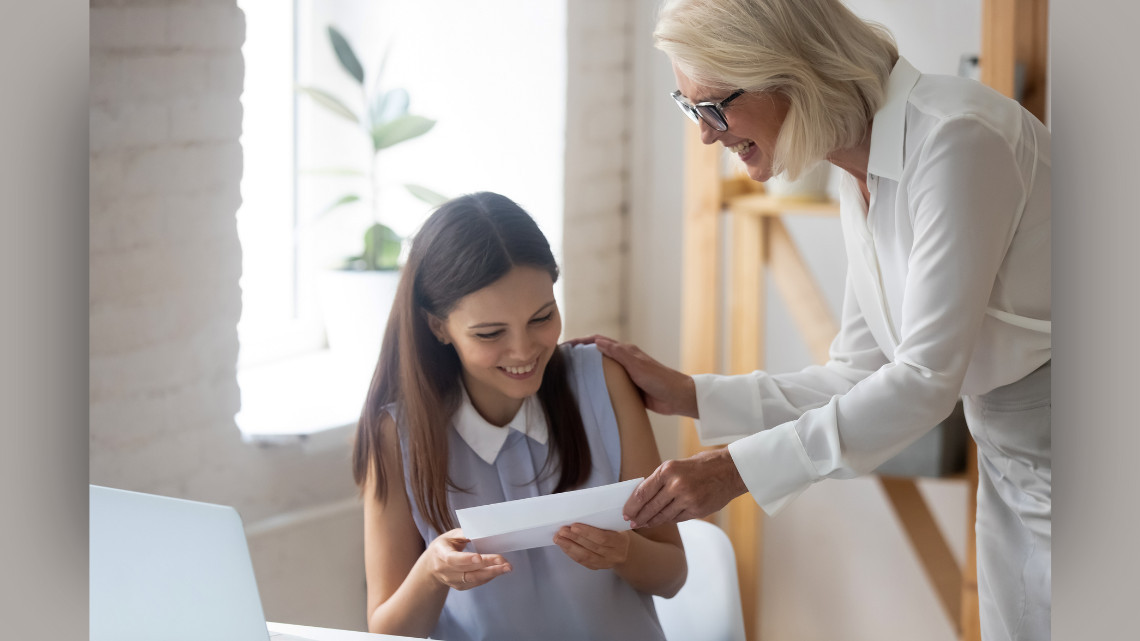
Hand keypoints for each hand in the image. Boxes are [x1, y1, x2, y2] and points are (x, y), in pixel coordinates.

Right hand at [425, 529, 510, 590]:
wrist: (431, 567)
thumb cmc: (443, 547)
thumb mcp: (449, 536)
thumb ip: (464, 533)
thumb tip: (483, 530)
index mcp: (441, 554)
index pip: (453, 559)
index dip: (466, 559)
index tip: (479, 558)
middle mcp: (446, 570)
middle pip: (468, 570)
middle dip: (488, 565)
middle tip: (504, 562)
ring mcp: (452, 580)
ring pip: (474, 579)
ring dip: (492, 573)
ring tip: (507, 568)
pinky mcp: (460, 586)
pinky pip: (476, 583)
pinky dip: (488, 576)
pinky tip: (498, 570)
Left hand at [553, 523, 630, 570]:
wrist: (624, 549)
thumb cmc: (617, 532)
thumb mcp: (616, 525)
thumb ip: (603, 521)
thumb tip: (581, 514)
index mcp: (620, 541)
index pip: (603, 538)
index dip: (587, 532)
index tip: (574, 526)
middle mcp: (614, 555)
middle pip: (592, 547)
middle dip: (574, 538)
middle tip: (562, 531)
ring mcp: (606, 563)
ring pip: (585, 556)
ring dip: (569, 547)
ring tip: (558, 538)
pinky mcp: (598, 567)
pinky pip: (583, 561)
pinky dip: (571, 553)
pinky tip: (564, 546)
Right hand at [565, 335, 697, 417]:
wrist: (677, 397)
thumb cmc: (660, 379)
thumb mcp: (637, 365)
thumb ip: (618, 353)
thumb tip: (597, 342)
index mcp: (626, 351)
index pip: (599, 341)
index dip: (581, 342)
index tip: (565, 346)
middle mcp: (624, 360)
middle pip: (598, 354)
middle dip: (581, 355)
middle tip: (563, 362)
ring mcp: (626, 374)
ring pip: (602, 369)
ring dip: (588, 370)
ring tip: (570, 376)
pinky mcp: (628, 388)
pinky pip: (609, 384)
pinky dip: (598, 385)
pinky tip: (589, 392)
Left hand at [623, 449, 747, 528]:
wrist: (730, 471)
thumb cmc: (701, 466)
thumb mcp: (676, 466)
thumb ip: (660, 480)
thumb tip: (642, 496)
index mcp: (668, 470)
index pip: (643, 492)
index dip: (632, 505)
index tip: (625, 513)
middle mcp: (676, 485)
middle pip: (651, 507)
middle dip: (639, 517)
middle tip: (632, 523)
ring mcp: (688, 499)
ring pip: (663, 516)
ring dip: (652, 521)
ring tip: (644, 524)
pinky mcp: (697, 510)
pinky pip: (677, 518)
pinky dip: (669, 520)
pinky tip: (662, 520)